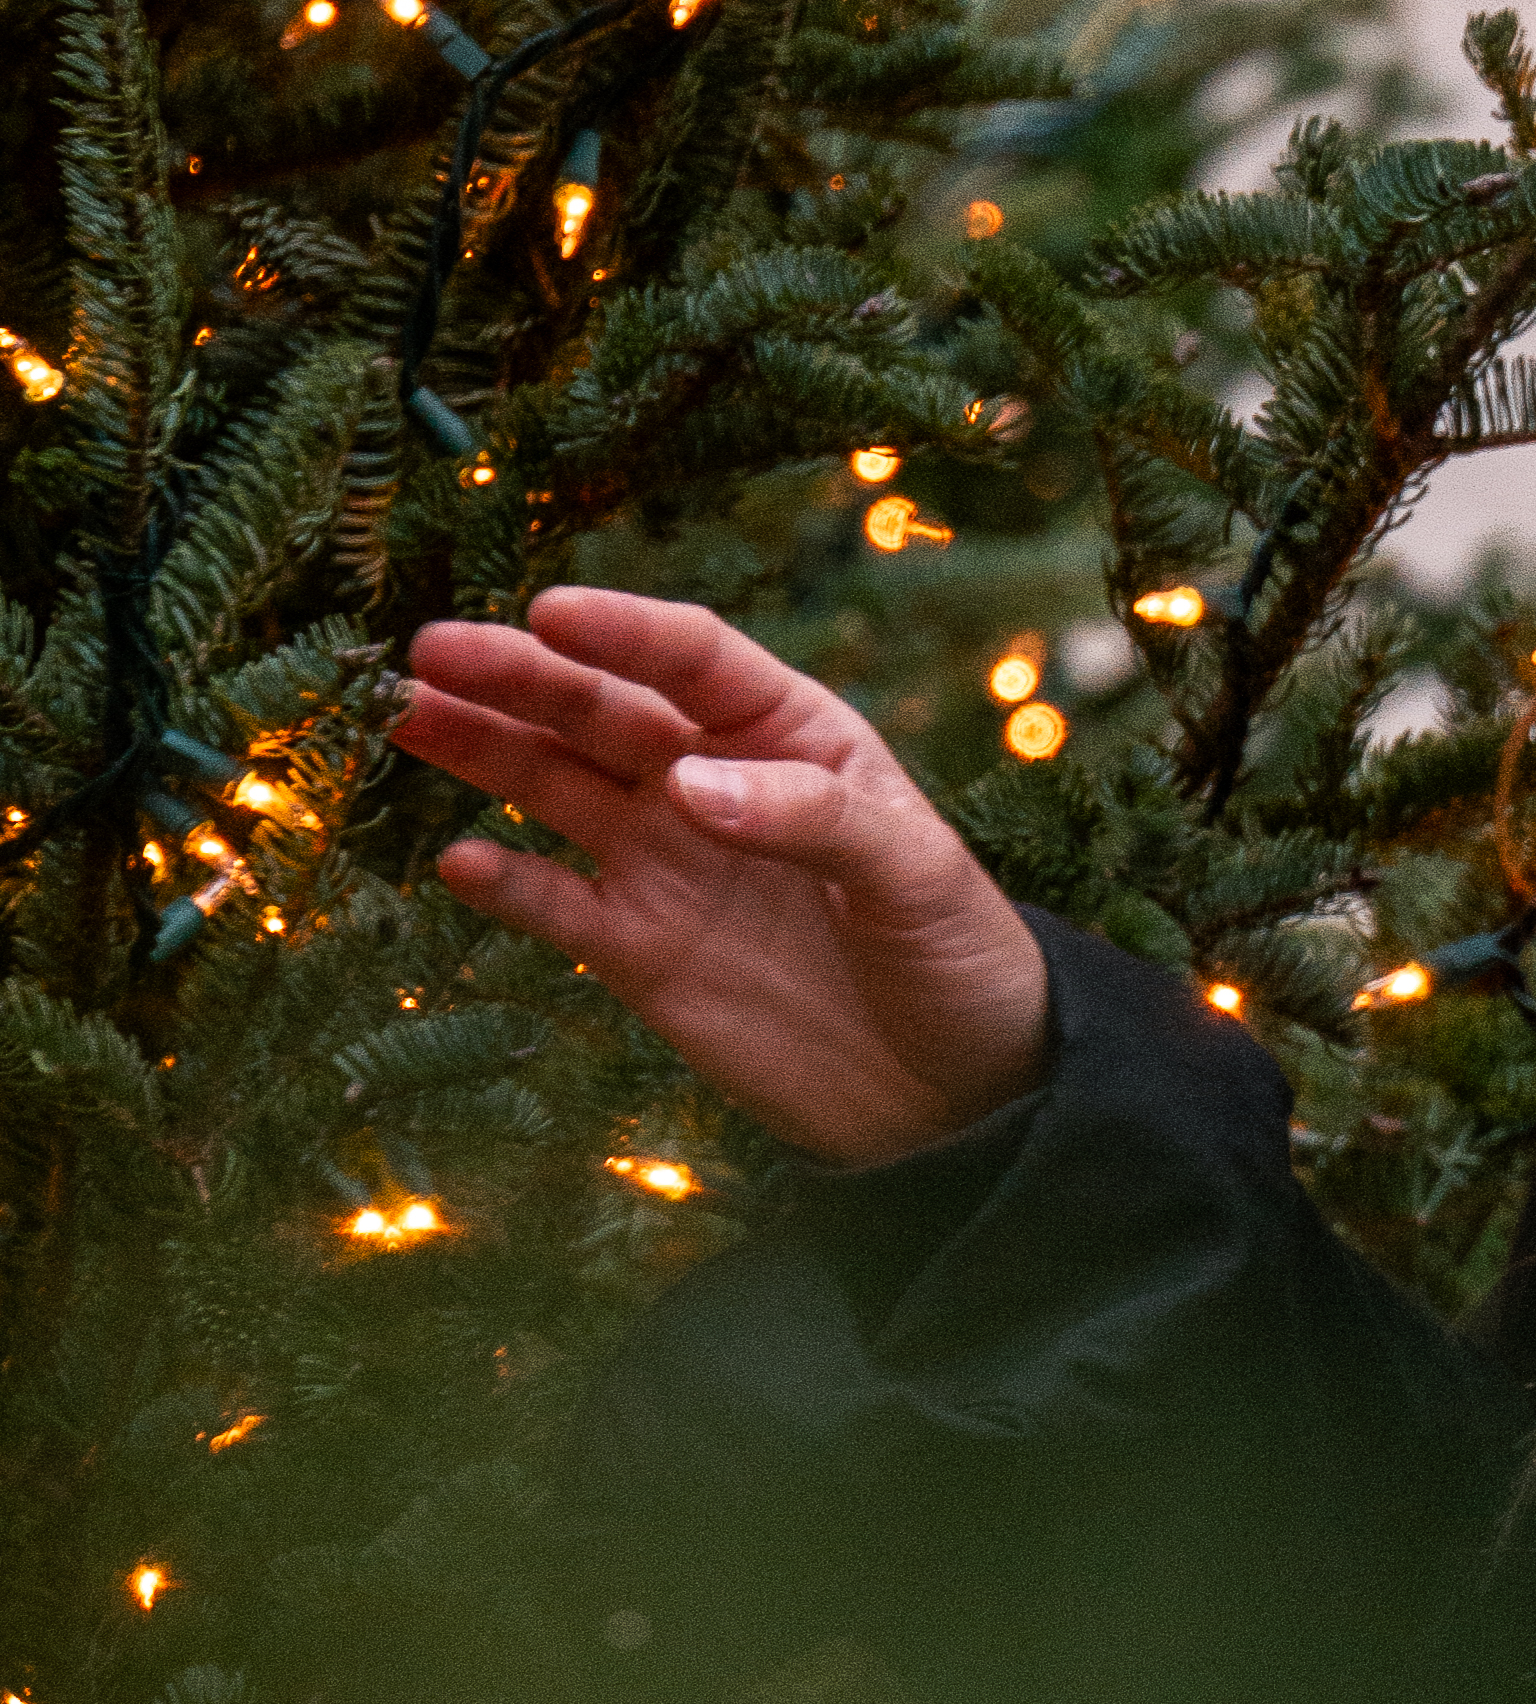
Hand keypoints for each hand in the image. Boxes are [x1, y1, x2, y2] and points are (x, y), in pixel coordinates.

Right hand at [395, 588, 1057, 1171]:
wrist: (956, 1092)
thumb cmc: (958, 954)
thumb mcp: (913, 872)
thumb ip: (808, 819)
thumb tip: (687, 784)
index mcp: (792, 736)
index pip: (694, 660)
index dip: (623, 632)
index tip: (550, 611)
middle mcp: (713, 784)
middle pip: (600, 712)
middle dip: (518, 677)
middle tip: (431, 649)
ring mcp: (667, 864)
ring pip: (553, 788)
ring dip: (483, 751)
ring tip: (408, 714)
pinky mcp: (637, 951)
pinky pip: (552, 904)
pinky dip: (501, 883)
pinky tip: (452, 858)